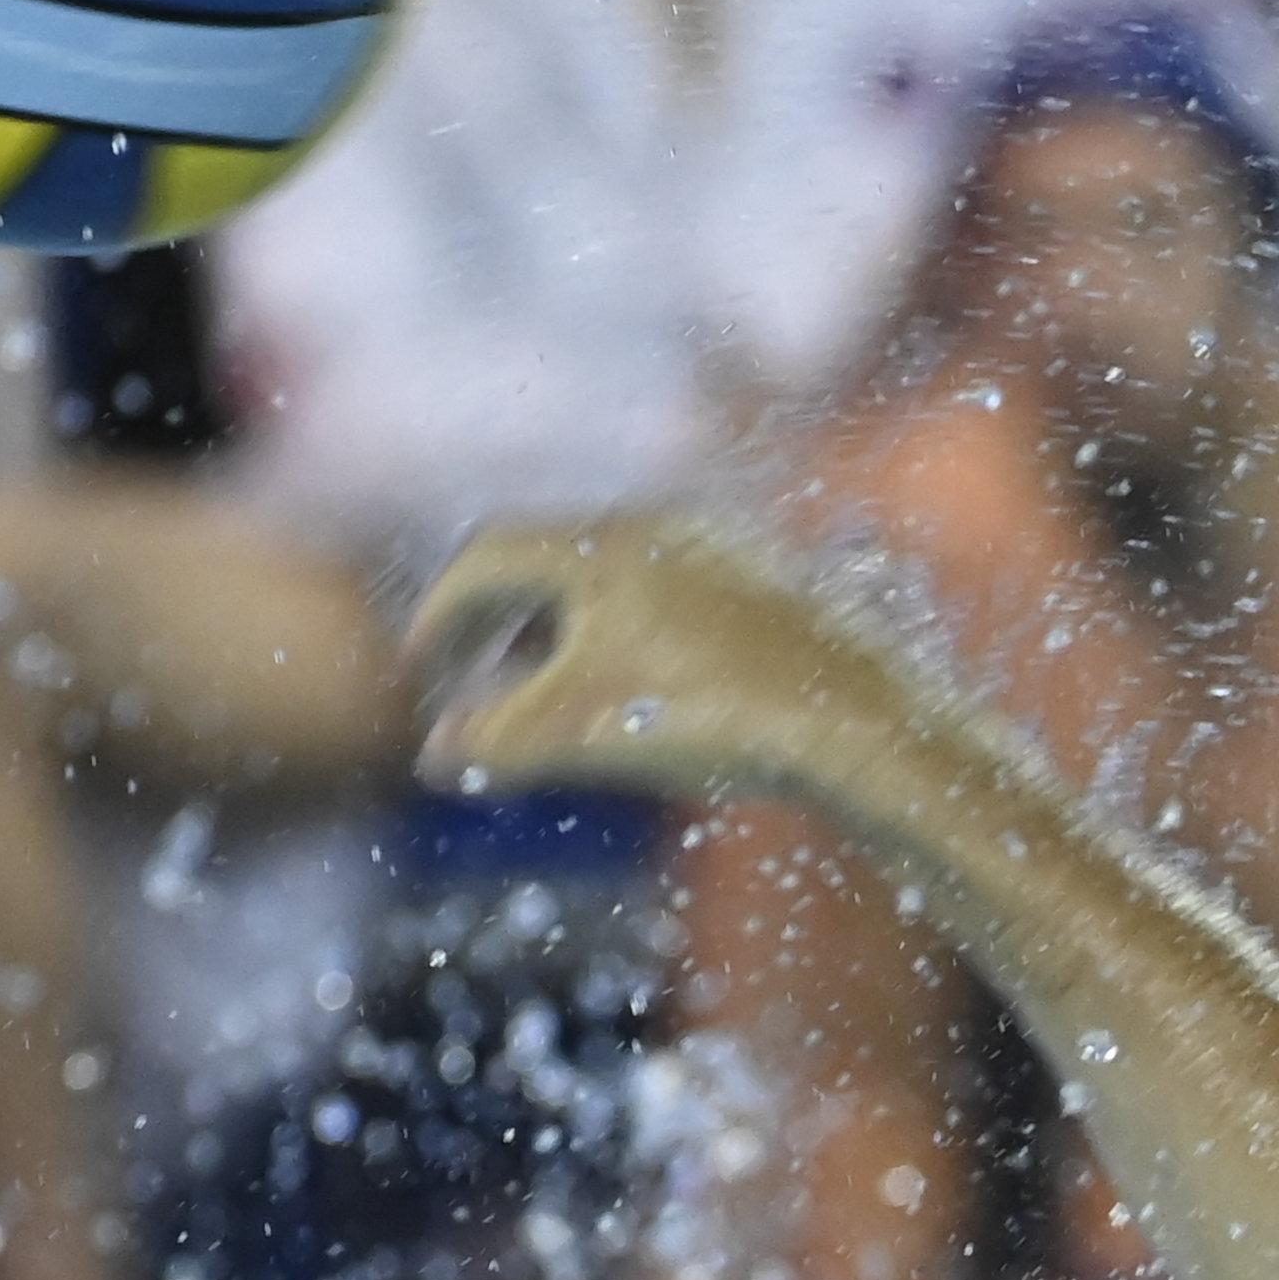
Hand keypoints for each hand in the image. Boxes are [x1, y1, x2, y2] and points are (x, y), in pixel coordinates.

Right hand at [400, 515, 957, 823]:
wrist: (857, 724)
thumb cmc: (709, 719)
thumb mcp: (574, 735)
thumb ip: (488, 739)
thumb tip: (434, 751)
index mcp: (600, 545)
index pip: (486, 557)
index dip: (438, 615)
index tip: (420, 669)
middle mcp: (660, 528)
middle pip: (547, 562)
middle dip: (496, 624)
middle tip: (469, 679)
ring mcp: (721, 553)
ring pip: (612, 583)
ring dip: (561, 636)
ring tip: (545, 699)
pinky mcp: (770, 590)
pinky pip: (673, 602)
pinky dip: (627, 643)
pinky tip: (640, 701)